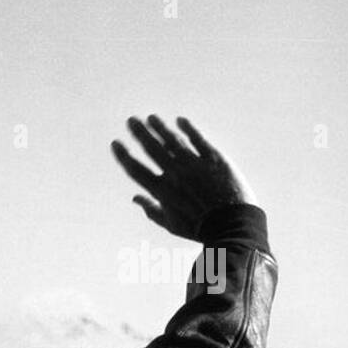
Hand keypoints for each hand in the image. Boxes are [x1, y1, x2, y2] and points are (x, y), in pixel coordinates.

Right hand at [111, 116, 256, 239]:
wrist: (232, 225)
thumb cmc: (200, 229)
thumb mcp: (171, 225)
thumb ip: (151, 210)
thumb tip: (134, 199)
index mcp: (161, 191)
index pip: (136, 169)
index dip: (123, 155)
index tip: (115, 143)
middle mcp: (175, 173)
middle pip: (152, 148)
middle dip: (139, 132)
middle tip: (131, 120)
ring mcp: (194, 164)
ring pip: (172, 140)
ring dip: (160, 127)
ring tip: (151, 118)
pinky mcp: (213, 158)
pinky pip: (198, 138)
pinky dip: (188, 128)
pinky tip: (180, 120)